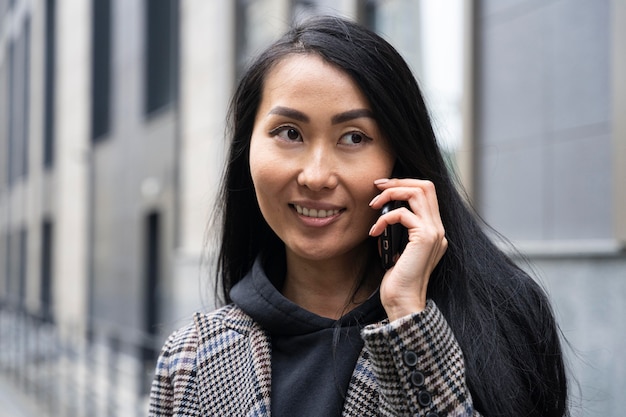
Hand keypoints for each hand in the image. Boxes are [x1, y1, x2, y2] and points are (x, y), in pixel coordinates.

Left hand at [368, 178, 447, 320]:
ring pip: (418, 192)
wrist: (403, 302)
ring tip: (373, 205)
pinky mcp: (424, 239)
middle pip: (426, 186)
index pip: (426, 192)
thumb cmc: (396, 279)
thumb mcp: (396, 247)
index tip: (382, 187)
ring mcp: (434, 233)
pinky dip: (385, 218)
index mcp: (433, 230)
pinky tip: (374, 231)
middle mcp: (438, 228)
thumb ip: (397, 229)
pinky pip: (403, 214)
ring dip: (392, 193)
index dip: (404, 184)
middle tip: (377, 187)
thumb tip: (384, 211)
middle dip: (398, 182)